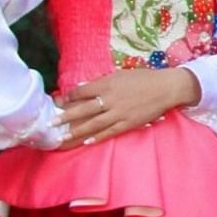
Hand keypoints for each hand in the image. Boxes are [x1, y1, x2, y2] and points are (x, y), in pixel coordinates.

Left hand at [58, 67, 200, 145]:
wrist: (166, 88)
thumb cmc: (144, 78)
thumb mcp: (121, 74)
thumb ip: (102, 82)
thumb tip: (82, 87)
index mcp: (107, 84)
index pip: (81, 92)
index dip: (68, 97)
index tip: (58, 102)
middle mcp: (110, 99)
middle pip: (82, 109)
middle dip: (65, 117)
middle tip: (50, 123)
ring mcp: (119, 113)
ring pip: (93, 123)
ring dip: (76, 131)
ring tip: (63, 137)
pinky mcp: (129, 123)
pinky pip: (110, 131)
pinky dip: (98, 137)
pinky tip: (87, 141)